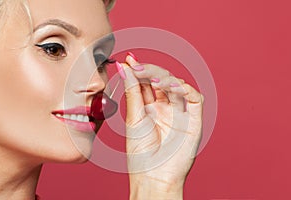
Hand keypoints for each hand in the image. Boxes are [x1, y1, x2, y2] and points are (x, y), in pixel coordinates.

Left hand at [119, 53, 203, 198]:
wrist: (153, 176)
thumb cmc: (141, 152)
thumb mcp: (134, 118)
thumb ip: (133, 92)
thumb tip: (124, 68)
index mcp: (151, 108)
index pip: (146, 83)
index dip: (140, 70)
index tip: (130, 58)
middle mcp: (166, 107)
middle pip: (162, 80)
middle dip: (150, 70)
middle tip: (137, 66)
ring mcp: (180, 112)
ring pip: (178, 85)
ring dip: (165, 78)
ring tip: (152, 79)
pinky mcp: (194, 119)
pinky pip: (194, 98)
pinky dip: (185, 89)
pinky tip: (172, 87)